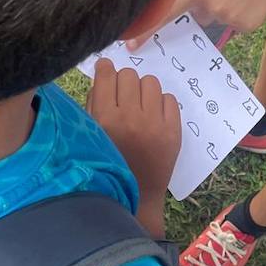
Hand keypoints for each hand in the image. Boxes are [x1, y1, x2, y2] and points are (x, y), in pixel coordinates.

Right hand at [87, 60, 180, 236]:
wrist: (137, 196)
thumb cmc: (109, 163)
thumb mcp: (92, 133)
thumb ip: (94, 103)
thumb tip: (104, 72)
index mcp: (105, 119)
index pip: (106, 75)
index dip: (105, 69)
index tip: (106, 70)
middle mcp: (130, 117)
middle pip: (129, 75)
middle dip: (124, 82)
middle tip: (124, 98)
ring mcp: (154, 124)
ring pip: (150, 82)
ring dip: (143, 91)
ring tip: (140, 108)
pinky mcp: (173, 131)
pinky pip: (169, 98)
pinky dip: (161, 104)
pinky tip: (154, 118)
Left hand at [146, 0, 265, 39]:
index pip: (168, 12)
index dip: (148, 29)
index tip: (131, 45)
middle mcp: (212, 8)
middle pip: (197, 13)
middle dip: (204, 2)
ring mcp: (230, 19)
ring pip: (215, 18)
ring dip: (222, 6)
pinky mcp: (245, 27)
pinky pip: (232, 24)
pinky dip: (237, 13)